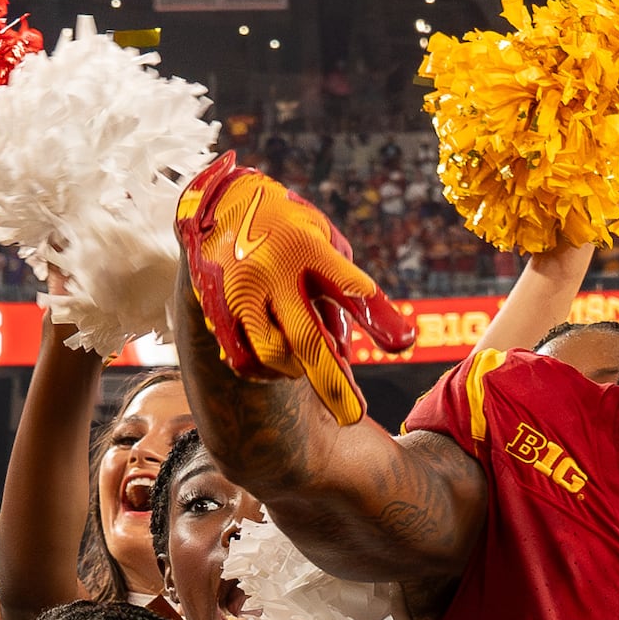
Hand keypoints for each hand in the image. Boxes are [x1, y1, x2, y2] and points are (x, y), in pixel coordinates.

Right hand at [177, 155, 412, 426]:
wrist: (221, 202)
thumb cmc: (291, 229)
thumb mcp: (325, 243)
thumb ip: (337, 293)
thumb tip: (339, 352)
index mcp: (309, 246)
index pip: (349, 286)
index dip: (377, 316)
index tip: (404, 343)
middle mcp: (272, 270)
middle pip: (306, 338)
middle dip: (333, 383)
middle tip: (353, 416)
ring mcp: (240, 291)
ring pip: (271, 355)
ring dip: (296, 372)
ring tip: (306, 369)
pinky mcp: (215, 308)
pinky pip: (241, 358)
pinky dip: (264, 371)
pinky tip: (278, 365)